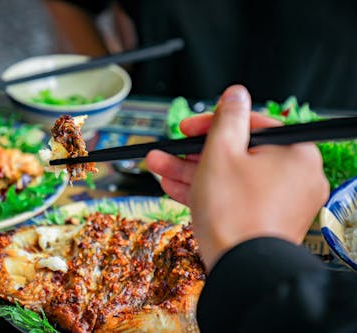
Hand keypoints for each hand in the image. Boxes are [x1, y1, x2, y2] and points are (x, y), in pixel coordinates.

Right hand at [146, 85, 329, 269]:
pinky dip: (205, 190)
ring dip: (190, 171)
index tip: (188, 127)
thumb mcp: (220, 153)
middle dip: (192, 152)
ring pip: (228, 176)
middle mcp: (292, 176)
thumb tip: (235, 93)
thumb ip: (226, 119)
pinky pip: (231, 196)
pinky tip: (173, 185)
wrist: (240, 271)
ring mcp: (278, 201)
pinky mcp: (262, 219)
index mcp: (293, 153)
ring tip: (158, 166)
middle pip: (235, 153)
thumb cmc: (234, 214)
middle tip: (168, 149)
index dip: (212, 123)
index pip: (250, 124)